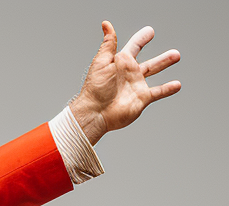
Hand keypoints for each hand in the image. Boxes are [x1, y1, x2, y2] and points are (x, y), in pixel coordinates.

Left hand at [69, 22, 180, 144]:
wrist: (95, 114)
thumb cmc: (94, 89)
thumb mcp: (102, 62)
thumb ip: (108, 43)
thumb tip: (106, 24)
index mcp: (120, 63)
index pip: (134, 46)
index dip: (141, 38)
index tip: (149, 32)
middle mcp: (129, 74)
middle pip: (149, 63)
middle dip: (161, 57)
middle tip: (173, 52)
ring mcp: (136, 86)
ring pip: (155, 73)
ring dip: (165, 64)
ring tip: (176, 56)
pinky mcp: (141, 99)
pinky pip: (158, 92)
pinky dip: (168, 89)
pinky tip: (177, 85)